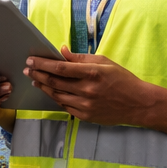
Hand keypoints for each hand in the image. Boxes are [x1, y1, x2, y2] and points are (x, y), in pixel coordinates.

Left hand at [25, 47, 159, 124]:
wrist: (137, 103)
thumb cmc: (122, 79)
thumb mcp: (105, 62)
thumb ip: (81, 58)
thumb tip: (62, 51)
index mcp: (92, 72)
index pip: (60, 67)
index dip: (43, 64)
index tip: (32, 60)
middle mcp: (87, 89)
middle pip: (54, 81)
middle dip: (38, 74)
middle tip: (28, 69)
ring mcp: (85, 105)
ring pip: (56, 95)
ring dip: (44, 86)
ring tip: (36, 80)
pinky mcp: (85, 116)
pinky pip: (64, 106)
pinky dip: (55, 97)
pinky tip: (51, 91)